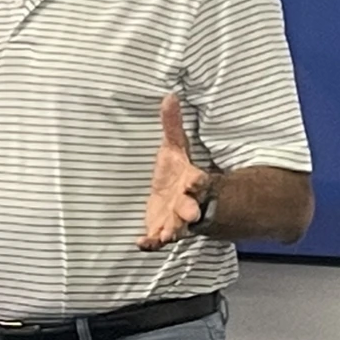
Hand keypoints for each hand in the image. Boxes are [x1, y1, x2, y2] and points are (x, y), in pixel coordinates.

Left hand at [139, 93, 210, 250]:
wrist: (174, 196)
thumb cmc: (177, 171)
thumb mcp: (173, 147)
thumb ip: (172, 125)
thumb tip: (170, 95)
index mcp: (192, 181)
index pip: (199, 181)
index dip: (198, 182)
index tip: (196, 180)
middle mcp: (186, 202)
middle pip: (191, 208)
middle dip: (190, 211)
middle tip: (191, 214)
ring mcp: (174, 219)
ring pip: (176, 228)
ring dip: (172, 232)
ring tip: (165, 235)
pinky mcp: (160, 230)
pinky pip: (156, 240)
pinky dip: (150, 243)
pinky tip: (140, 243)